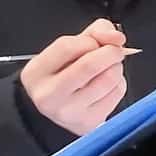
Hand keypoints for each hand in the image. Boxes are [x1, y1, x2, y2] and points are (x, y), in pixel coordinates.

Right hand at [21, 19, 132, 136]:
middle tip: (114, 51)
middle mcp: (49, 95)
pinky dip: (119, 83)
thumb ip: (95, 32)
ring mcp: (69, 112)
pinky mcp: (89, 122)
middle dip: (110, 52)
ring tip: (110, 67)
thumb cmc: (64, 74)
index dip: (89, 40)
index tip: (95, 42)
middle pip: (89, 65)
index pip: (67, 46)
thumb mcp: (70, 48)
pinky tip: (108, 85)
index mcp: (36, 72)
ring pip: (108, 79)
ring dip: (116, 67)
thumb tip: (117, 38)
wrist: (59, 111)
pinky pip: (116, 94)